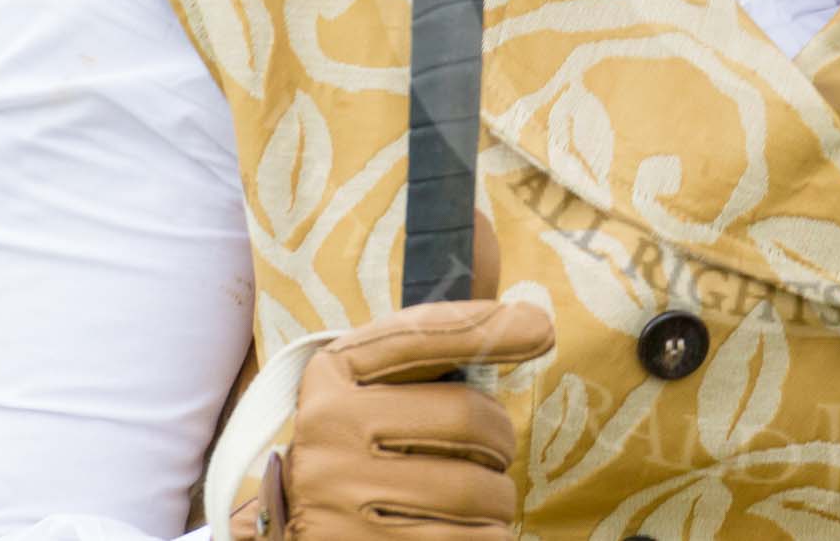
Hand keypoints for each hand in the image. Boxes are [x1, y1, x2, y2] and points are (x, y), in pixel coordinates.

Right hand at [259, 298, 554, 539]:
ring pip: (474, 488)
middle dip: (501, 436)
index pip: (421, 336)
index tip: (540, 328)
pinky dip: (489, 533)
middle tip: (496, 452)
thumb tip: (531, 320)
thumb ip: (426, 354)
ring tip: (485, 498)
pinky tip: (477, 529)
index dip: (486, 328)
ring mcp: (340, 496)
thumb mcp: (370, 392)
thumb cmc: (358, 451)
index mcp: (331, 377)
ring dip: (498, 496)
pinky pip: (467, 538)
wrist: (300, 531)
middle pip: (466, 417)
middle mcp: (328, 430)